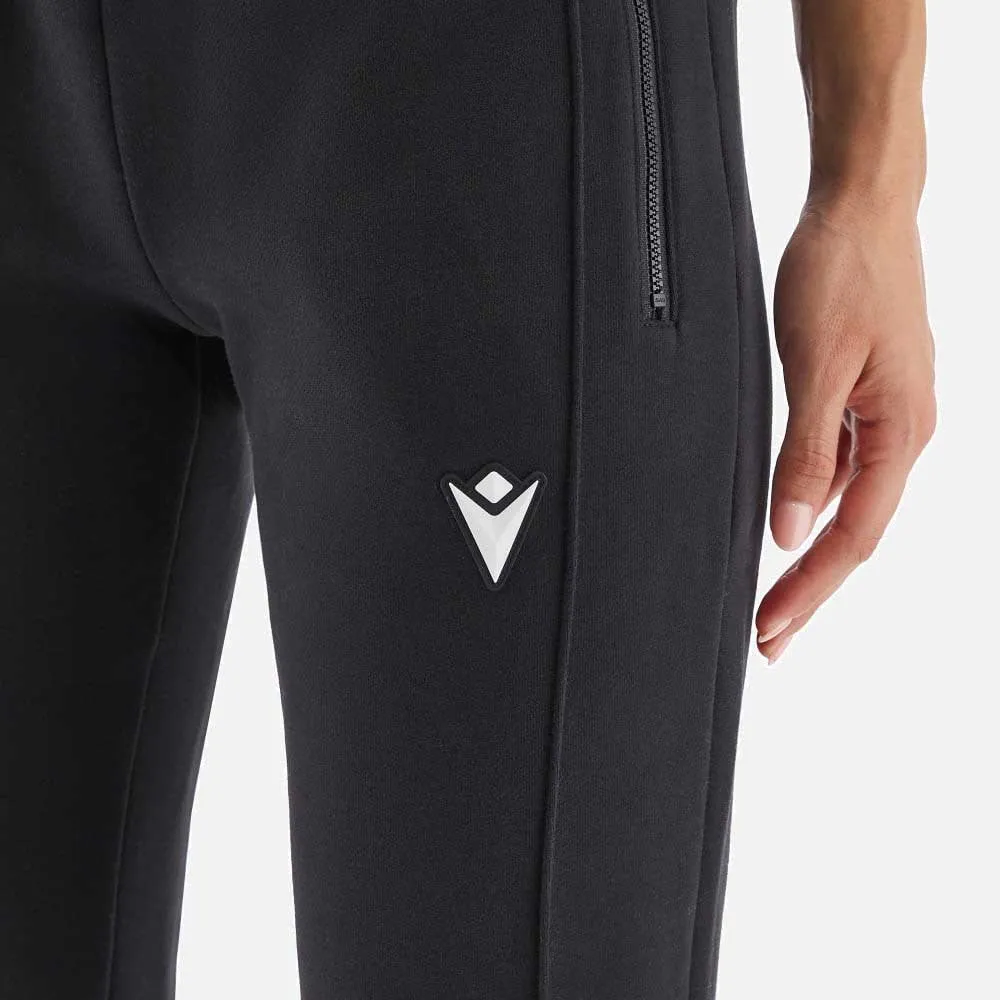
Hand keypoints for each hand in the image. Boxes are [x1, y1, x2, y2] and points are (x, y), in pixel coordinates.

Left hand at [756, 194, 935, 662]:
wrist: (860, 207)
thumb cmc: (842, 272)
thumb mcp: (816, 368)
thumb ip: (805, 454)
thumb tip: (790, 532)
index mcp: (901, 431)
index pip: (852, 536)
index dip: (809, 588)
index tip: (771, 628)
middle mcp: (901, 432)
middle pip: (853, 531)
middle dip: (810, 588)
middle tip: (769, 637)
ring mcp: (885, 415)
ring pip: (847, 504)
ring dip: (810, 551)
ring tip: (774, 595)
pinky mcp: (864, 397)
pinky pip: (841, 469)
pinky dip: (813, 505)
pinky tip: (789, 523)